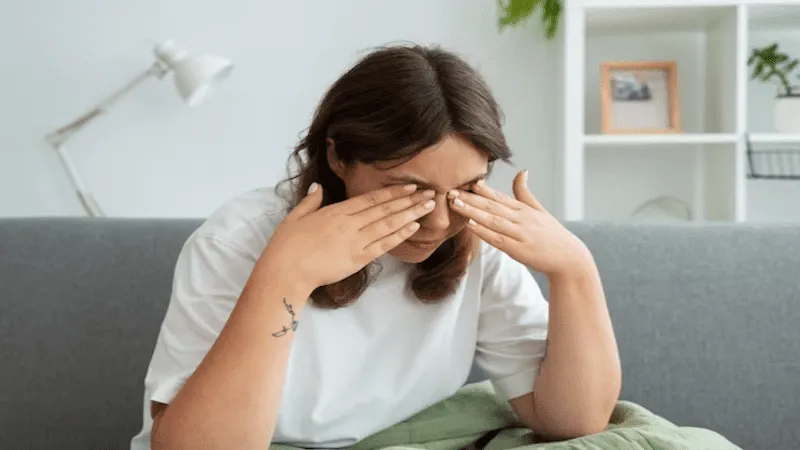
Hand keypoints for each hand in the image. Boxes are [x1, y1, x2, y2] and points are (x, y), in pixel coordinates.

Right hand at [259, 183, 434, 289]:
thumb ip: (310, 201)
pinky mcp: (357, 259)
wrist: (286, 271)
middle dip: (410, 201)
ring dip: (411, 215)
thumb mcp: (294, 217)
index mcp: (336, 212)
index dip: (392, 192)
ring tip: (429, 207)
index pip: (370, 199)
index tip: (410, 187)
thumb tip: (318, 187)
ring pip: (389, 224)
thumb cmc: (286, 246)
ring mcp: (355, 242)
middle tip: (431, 193)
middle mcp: (350, 224)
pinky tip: (413, 227)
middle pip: (385, 209)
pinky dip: (400, 235)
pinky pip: (383, 245)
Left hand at [448, 170, 591, 277]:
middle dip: (469, 198)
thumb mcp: (539, 210)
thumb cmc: (552, 234)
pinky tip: (470, 225)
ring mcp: (519, 234)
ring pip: (491, 220)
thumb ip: (525, 192)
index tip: (465, 180)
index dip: (482, 189)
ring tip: (455, 204)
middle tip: (450, 191)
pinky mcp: (518, 250)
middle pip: (491, 206)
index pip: (499, 196)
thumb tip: (522, 171)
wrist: (568, 258)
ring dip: (471, 211)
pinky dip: (483, 231)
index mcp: (523, 209)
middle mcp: (520, 218)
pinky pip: (497, 239)